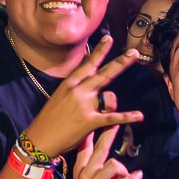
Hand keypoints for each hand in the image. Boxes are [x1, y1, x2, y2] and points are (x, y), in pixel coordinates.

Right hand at [25, 35, 143, 156]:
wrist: (39, 139)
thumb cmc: (49, 120)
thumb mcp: (59, 97)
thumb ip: (75, 88)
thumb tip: (88, 80)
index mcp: (69, 84)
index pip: (88, 64)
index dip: (99, 51)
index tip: (109, 39)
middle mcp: (78, 91)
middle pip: (104, 73)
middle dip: (121, 63)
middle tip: (134, 53)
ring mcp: (84, 105)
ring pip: (109, 98)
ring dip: (109, 106)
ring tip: (99, 115)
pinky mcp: (89, 121)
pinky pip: (113, 117)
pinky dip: (127, 118)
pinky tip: (139, 115)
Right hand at [70, 127, 143, 178]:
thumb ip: (88, 166)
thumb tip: (96, 148)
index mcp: (80, 170)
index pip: (85, 147)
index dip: (92, 133)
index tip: (99, 120)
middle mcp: (85, 175)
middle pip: (99, 149)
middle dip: (108, 134)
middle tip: (117, 123)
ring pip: (113, 165)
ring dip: (123, 170)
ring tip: (125, 176)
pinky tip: (139, 176)